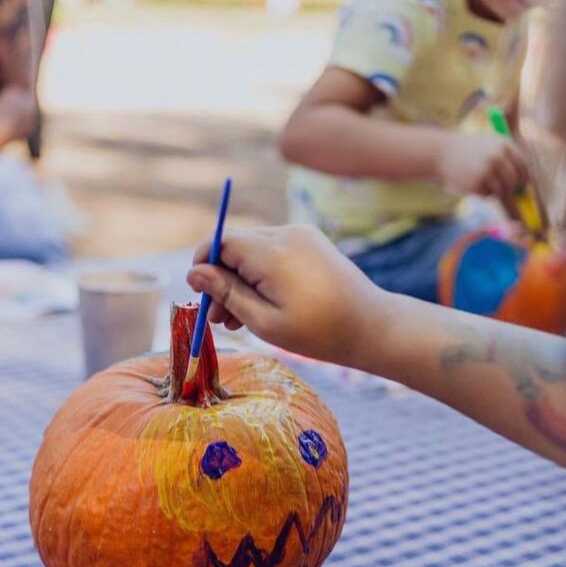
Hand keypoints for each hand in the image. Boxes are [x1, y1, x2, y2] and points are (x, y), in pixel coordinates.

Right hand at [187, 224, 382, 364]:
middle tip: (218, 320)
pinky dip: (261, 275)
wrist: (371, 326)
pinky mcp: (311, 242)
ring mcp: (301, 235)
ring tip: (238, 320)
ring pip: (253, 250)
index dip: (204, 264)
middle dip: (221, 280)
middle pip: (236, 246)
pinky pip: (273, 252)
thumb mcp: (264, 321)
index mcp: (272, 253)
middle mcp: (286, 234)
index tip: (199, 294)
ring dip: (240, 281)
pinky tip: (263, 305)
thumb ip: (227, 294)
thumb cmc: (318, 332)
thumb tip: (194, 273)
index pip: (221, 241)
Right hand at [435, 133, 529, 202]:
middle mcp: (497, 157)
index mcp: (504, 145)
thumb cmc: (468, 151)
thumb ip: (507, 159)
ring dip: (494, 191)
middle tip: (506, 191)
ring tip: (481, 181)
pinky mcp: (476, 184)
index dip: (524, 178)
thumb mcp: (489, 145)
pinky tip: (471, 182)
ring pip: (500, 190)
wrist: (442, 153)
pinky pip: (486, 195)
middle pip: (513, 181)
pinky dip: (481, 193)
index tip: (522, 185)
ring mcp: (486, 171)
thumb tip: (524, 184)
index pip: (522, 166)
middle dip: (511, 188)